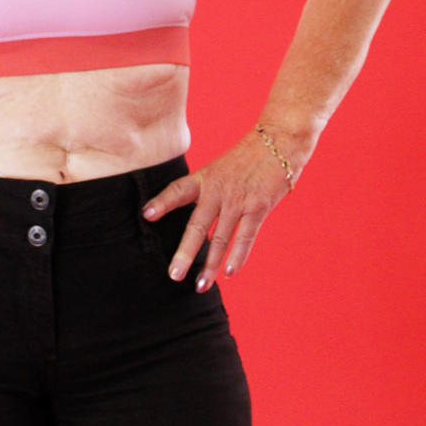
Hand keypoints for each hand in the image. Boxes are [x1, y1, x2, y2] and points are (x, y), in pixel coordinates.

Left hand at [142, 131, 296, 288]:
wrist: (279, 140)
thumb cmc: (249, 157)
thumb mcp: (221, 168)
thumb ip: (210, 190)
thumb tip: (199, 216)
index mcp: (205, 179)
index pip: (178, 191)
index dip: (162, 203)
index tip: (146, 215)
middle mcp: (217, 191)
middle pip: (197, 226)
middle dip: (185, 253)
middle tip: (174, 274)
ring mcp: (237, 200)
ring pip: (220, 238)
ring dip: (211, 265)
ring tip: (200, 285)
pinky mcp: (258, 207)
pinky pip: (245, 236)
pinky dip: (237, 256)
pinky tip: (229, 272)